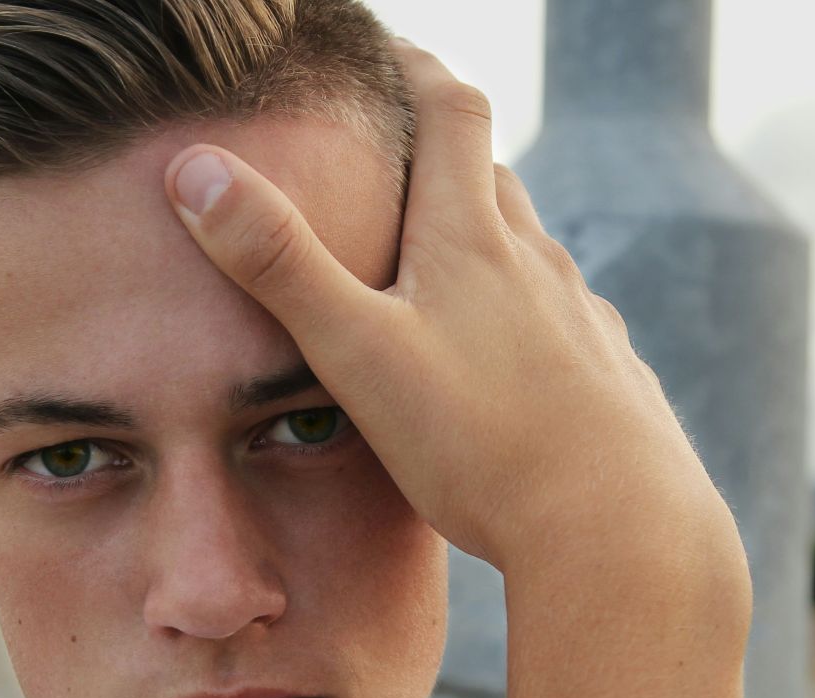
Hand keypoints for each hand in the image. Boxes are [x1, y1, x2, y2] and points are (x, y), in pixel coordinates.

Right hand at [163, 41, 741, 580]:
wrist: (619, 529)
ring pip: (529, 250)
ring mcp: (582, 319)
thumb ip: (278, 264)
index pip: (451, 110)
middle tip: (395, 153)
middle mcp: (538, 262)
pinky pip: (562, 320)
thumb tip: (194, 169)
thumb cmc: (482, 444)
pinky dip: (524, 313)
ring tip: (437, 262)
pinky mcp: (609, 376)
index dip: (414, 66)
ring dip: (484, 236)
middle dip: (442, 153)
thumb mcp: (357, 353)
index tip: (381, 50)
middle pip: (492, 176)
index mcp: (473, 239)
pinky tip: (506, 363)